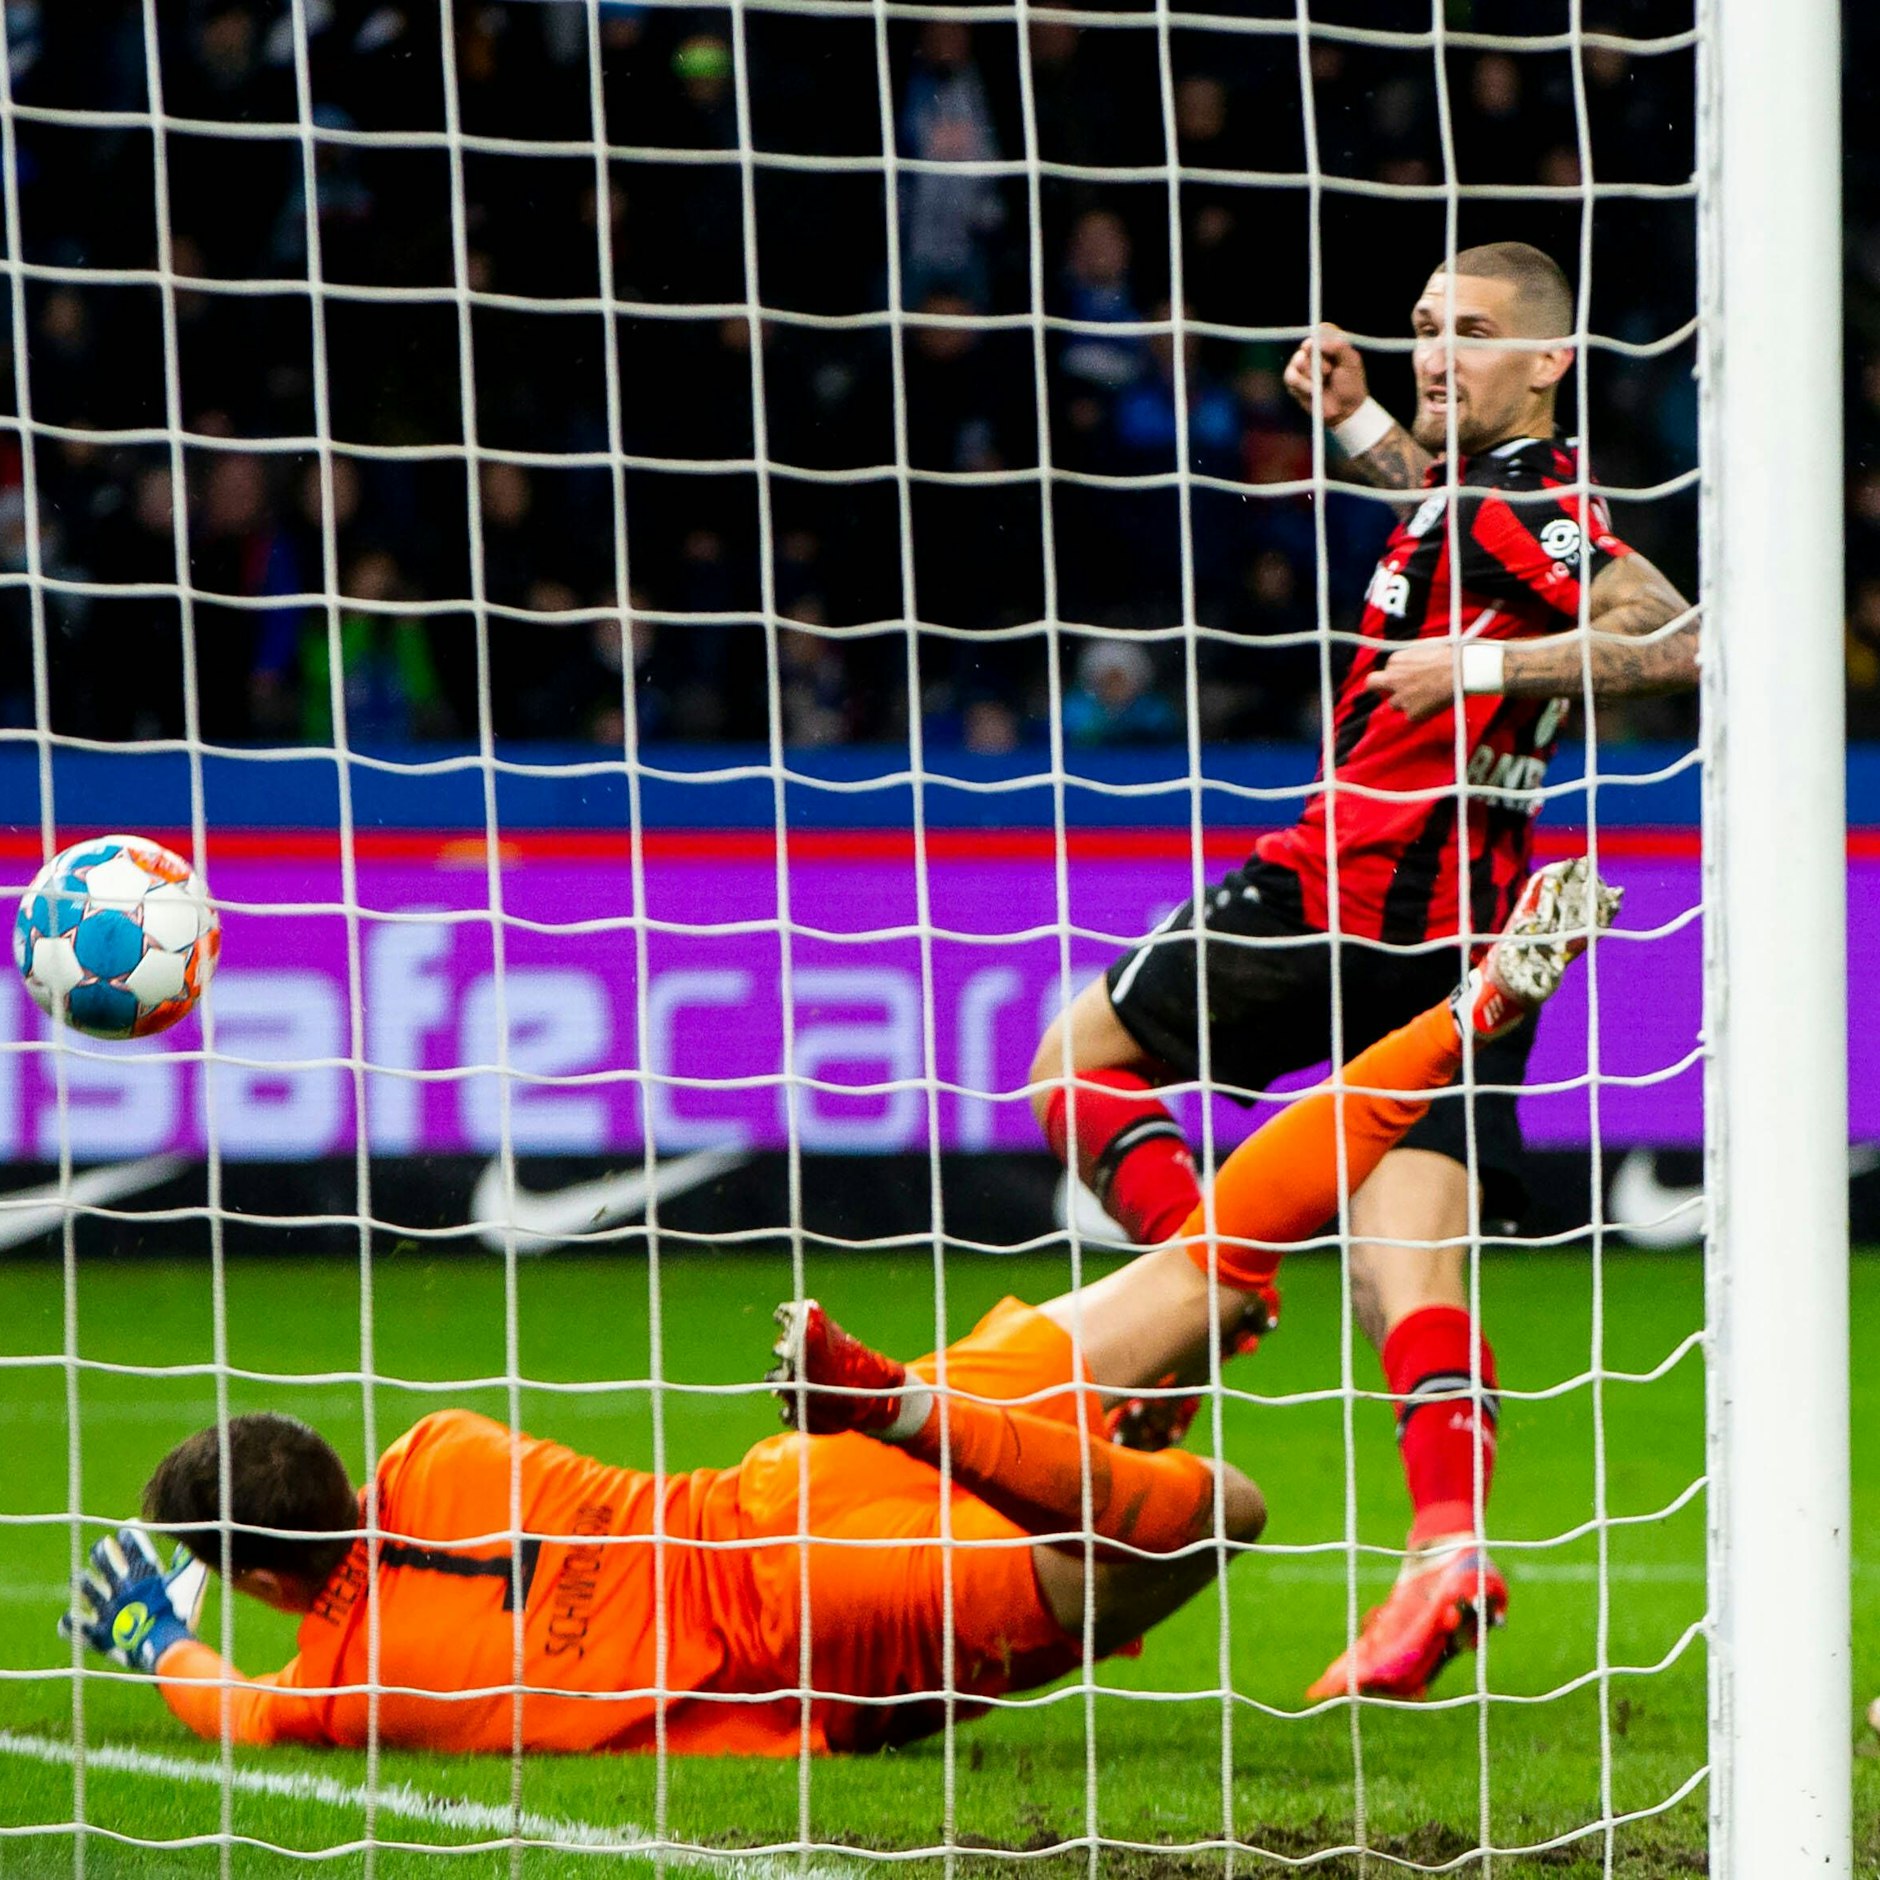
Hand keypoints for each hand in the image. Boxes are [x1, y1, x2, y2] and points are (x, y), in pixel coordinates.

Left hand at [59, 1527, 205, 1672]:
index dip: (129, 1534)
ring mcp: (107, 1610)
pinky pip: (77, 1625)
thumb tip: (188, 1545)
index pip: (132, 1545)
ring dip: (82, 1580)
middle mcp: (121, 1588)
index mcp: (143, 1575)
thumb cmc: (181, 1615)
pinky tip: (68, 1617)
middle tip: (101, 1545)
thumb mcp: (190, 1584)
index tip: (127, 1529)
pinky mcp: (98, 1633)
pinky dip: (70, 1622)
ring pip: (86, 1588)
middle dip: (102, 1550)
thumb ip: (188, 1563)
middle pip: (104, 1560)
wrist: (164, 1648)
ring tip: (80, 1575)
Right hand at [1283, 322, 1369, 426]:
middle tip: (1328, 371)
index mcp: (1329, 342)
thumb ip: (1339, 346)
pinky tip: (1313, 391)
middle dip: (1318, 360)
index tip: (1332, 352)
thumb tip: (1318, 342)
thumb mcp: (1351, 362)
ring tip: (1322, 383)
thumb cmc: (1350, 384)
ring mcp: (1301, 365)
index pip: (1321, 331)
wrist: (1344, 409)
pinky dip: (1302, 384)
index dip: (1323, 340)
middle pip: (1307, 345)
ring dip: (1311, 374)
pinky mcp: (1293, 380)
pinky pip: (1291, 376)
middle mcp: (1313, 351)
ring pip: (1298, 360)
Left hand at [1363, 641, 1467, 724]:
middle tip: (1389, 692)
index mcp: (1395, 660)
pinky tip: (1435, 702)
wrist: (1464, 671)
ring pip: (1395, 703)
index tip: (1402, 678)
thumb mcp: (1425, 647)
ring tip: (1428, 695)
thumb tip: (1410, 662)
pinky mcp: (1411, 713)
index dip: (1394, 675)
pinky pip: (1412, 715)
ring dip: (1406, 702)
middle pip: (1372, 685)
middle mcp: (1392, 679)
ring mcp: (1401, 697)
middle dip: (1378, 688)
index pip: (1385, 670)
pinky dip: (1422, 711)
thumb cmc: (1451, 656)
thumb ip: (1411, 658)